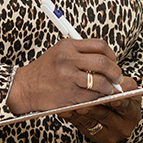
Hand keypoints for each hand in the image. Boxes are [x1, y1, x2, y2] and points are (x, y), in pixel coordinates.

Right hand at [7, 38, 123, 114]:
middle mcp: (68, 60)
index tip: (114, 61)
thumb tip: (108, 59)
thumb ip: (82, 52)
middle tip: (118, 77)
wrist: (25, 87)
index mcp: (68, 46)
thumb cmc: (45, 70)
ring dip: (109, 87)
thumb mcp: (60, 52)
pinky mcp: (68, 95)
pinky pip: (92, 96)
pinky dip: (98, 97)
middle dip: (115, 71)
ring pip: (100, 81)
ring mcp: (68, 78)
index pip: (100, 45)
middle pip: (103, 62)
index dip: (111, 54)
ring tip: (109, 89)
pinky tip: (96, 96)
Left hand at [58, 76, 142, 142]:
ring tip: (70, 107)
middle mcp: (122, 127)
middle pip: (105, 116)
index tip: (112, 98)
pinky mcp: (93, 136)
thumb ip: (122, 84)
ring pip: (91, 122)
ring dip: (79, 114)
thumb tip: (111, 78)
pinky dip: (72, 117)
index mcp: (132, 114)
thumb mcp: (128, 90)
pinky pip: (81, 126)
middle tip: (84, 104)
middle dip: (93, 109)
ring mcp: (107, 134)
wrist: (118, 115)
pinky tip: (64, 111)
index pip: (126, 107)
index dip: (119, 103)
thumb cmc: (122, 97)